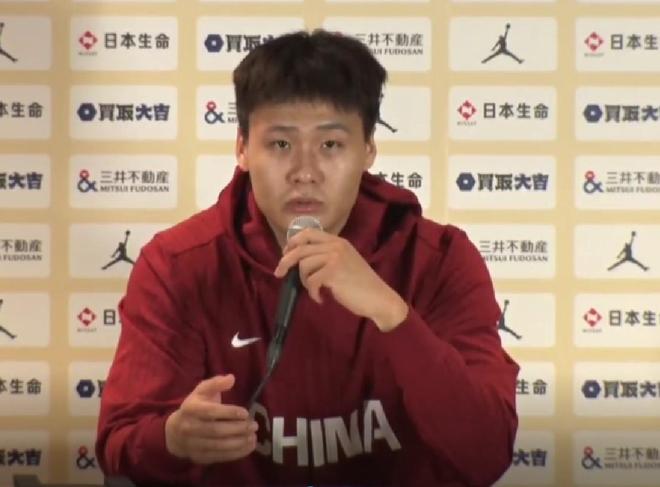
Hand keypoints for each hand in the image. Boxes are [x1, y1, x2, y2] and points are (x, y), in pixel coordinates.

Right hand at [165, 374, 257, 463]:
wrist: (175, 433)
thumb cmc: (194, 407)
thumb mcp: (201, 391)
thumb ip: (216, 383)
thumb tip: (231, 378)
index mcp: (191, 409)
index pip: (211, 412)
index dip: (229, 412)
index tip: (245, 413)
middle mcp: (190, 428)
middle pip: (216, 430)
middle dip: (238, 428)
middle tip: (254, 425)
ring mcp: (194, 445)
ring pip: (219, 446)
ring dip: (239, 442)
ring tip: (253, 437)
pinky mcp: (200, 457)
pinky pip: (220, 457)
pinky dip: (237, 453)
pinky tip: (249, 446)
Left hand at [273, 228, 407, 331]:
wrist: (379, 298)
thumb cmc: (361, 284)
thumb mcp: (344, 263)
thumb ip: (326, 256)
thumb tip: (299, 261)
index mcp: (338, 241)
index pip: (308, 233)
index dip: (292, 242)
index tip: (285, 254)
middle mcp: (336, 246)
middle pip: (300, 248)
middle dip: (286, 261)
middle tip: (279, 273)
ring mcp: (335, 258)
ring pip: (304, 265)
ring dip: (305, 282)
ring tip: (316, 290)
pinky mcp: (334, 272)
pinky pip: (312, 281)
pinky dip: (313, 293)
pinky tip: (321, 299)